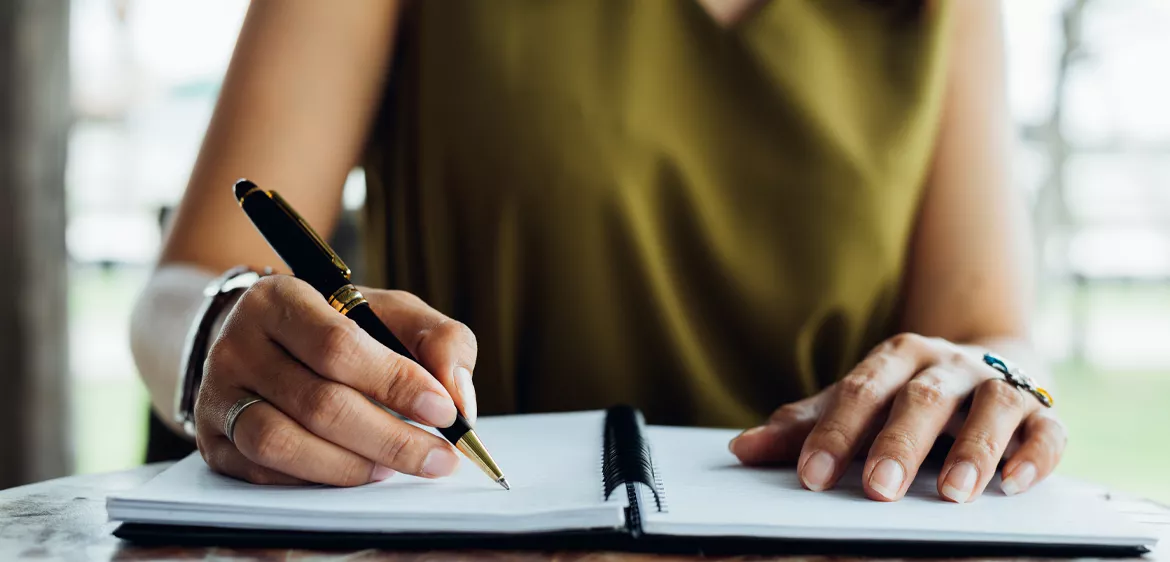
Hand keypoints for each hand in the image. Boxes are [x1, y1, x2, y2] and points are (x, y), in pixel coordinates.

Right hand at [194, 275, 478, 485]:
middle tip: (438, 458)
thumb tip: (458, 395)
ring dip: (351, 466)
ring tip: (395, 468)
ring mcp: (218, 396)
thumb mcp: (392, 313)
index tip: (444, 411)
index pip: (338, 347)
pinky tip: (357, 473)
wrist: (263, 341)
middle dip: (390, 438)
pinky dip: (318, 480)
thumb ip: (439, 340)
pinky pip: (264, 474)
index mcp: (280, 299)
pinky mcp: (212, 442)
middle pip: (317, 403)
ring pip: (283, 444)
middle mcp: (237, 345)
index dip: (395, 383)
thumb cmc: (338, 326)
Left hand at [729, 333, 1065, 502]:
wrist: (986, 360)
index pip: (858, 392)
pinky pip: (1046, 428)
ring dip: (974, 449)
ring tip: (953, 493)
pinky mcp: (1040, 409)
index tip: (811, 477)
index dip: (834, 435)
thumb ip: (805, 426)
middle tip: (878, 487)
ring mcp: (997, 382)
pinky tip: (1014, 483)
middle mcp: (947, 365)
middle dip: (898, 443)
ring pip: (991, 406)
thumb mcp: (856, 402)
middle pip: (921, 398)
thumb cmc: (906, 392)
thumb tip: (742, 449)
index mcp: (895, 357)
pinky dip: (1033, 453)